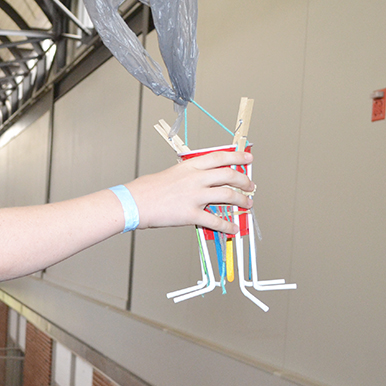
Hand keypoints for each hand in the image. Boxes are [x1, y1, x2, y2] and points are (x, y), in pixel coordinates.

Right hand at [127, 150, 254, 233]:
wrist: (134, 202)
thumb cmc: (147, 189)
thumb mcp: (171, 174)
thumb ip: (189, 176)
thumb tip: (203, 183)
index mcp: (189, 166)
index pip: (219, 157)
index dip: (237, 156)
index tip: (248, 157)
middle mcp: (195, 178)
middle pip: (229, 175)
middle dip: (244, 180)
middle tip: (251, 186)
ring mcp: (194, 196)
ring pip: (228, 196)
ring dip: (242, 201)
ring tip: (248, 205)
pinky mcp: (191, 214)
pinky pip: (215, 221)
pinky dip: (227, 226)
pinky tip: (233, 229)